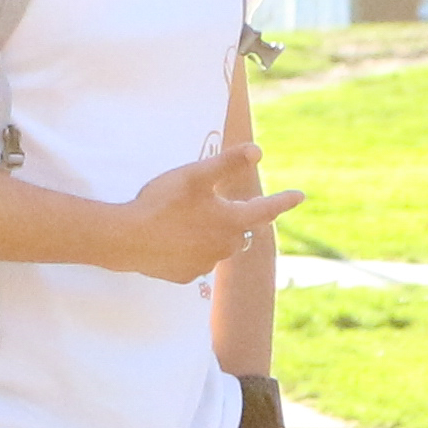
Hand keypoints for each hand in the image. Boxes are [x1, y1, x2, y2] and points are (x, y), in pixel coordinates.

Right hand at [107, 148, 301, 285]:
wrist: (127, 239)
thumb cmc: (162, 203)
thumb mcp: (196, 175)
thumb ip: (228, 163)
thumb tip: (258, 151)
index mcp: (232, 222)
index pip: (266, 209)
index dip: (284, 200)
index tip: (300, 195)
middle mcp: (225, 248)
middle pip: (241, 230)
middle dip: (236, 218)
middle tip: (218, 204)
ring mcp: (205, 265)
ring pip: (219, 247)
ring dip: (213, 234)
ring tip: (187, 220)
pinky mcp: (185, 276)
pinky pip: (197, 260)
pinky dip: (192, 249)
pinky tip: (173, 239)